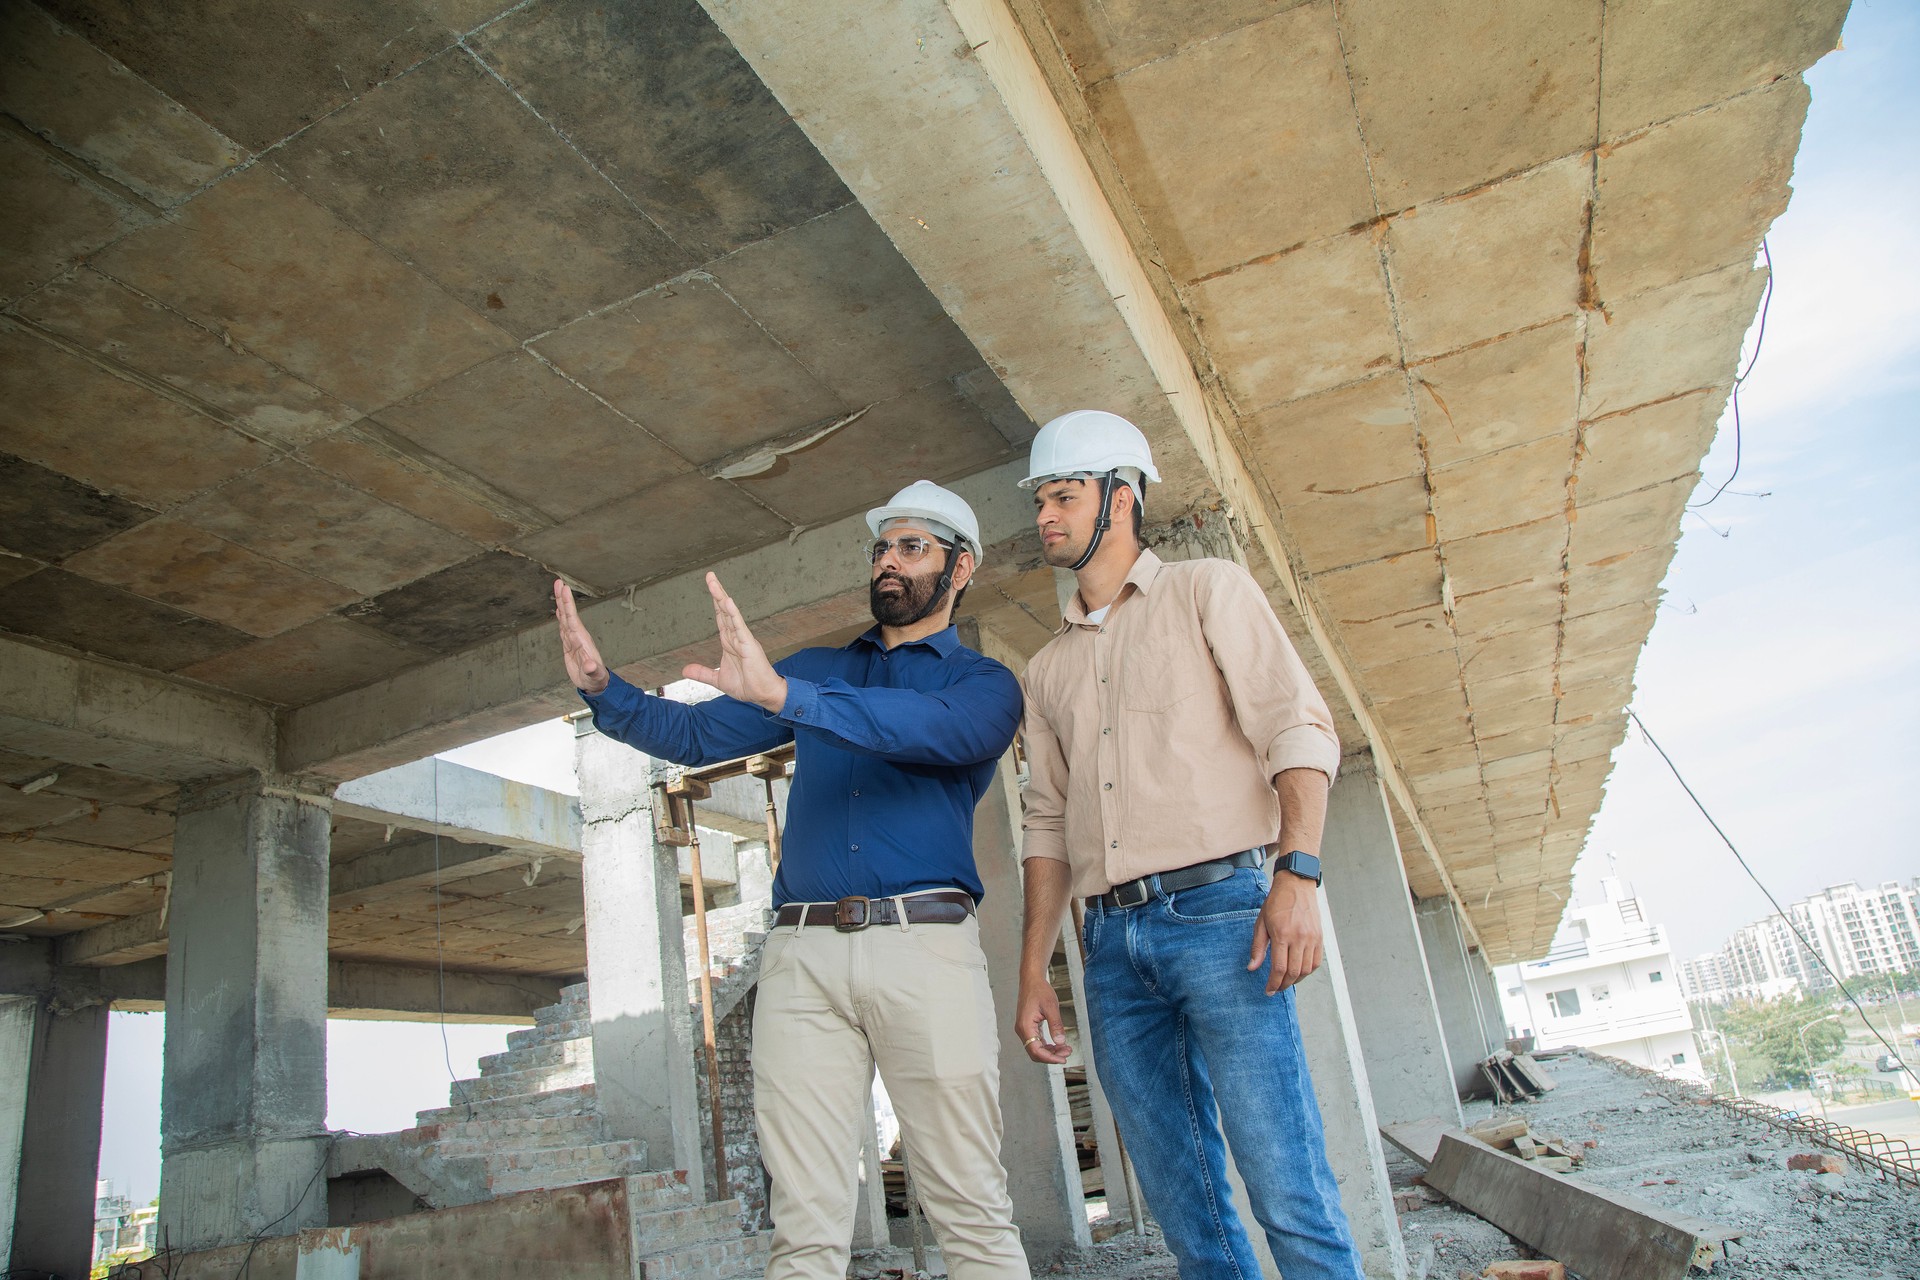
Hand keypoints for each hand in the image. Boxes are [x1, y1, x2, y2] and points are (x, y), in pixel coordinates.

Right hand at [554, 580, 608, 694]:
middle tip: (558, 581)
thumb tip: (590, 665)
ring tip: (557, 588)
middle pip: (568, 613)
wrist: (595, 683)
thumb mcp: (594, 675)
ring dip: (560, 603)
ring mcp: (573, 639)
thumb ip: (592, 670)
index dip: (567, 604)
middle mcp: (578, 636)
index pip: (572, 618)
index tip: (564, 589)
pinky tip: (558, 609)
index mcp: (581, 640)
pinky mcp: (569, 644)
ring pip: (565, 617)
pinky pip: (563, 626)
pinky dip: (560, 616)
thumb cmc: (595, 679)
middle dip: (563, 598)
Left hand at [682, 573, 787, 712]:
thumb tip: (684, 670)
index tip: (710, 586)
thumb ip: (702, 673)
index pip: (720, 618)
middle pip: (724, 610)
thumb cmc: (747, 685)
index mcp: (729, 642)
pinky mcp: (749, 645)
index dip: (715, 602)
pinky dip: (734, 614)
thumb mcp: (718, 679)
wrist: (763, 696)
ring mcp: (743, 639)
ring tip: (714, 583)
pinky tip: (728, 602)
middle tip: (710, 575)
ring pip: (731, 614)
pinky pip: (740, 627)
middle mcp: (736, 637)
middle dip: (717, 593)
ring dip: (722, 598)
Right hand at [1015, 976, 1072, 1064]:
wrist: (1031, 980)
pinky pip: (1037, 1041)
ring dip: (1051, 1051)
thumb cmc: (1039, 990)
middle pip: (1035, 1052)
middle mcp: (1022, 1030)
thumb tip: (1060, 1042)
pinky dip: (1047, 1045)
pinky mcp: (1028, 1027)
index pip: (1036, 1051)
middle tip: (1067, 1053)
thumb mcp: (1051, 1007)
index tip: (1063, 1059)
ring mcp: (1024, 1029)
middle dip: (1052, 1056)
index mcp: (1025, 1026)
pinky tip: (1058, 1044)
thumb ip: (1056, 1025)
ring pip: (1036, 1048)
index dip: (1050, 1058)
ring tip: (1065, 1048)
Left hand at [1248, 872, 1322, 994]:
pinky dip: (1307, 971)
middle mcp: (1300, 938)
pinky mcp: (1320, 937)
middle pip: (1293, 973)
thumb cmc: (1276, 902)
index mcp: (1282, 934)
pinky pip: (1316, 962)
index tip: (1268, 990)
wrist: (1296, 884)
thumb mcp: (1261, 923)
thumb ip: (1258, 947)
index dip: (1273, 983)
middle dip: (1283, 985)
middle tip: (1275, 989)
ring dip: (1295, 980)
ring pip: (1306, 970)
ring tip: (1285, 982)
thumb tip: (1252, 968)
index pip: (1279, 968)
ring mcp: (1312, 938)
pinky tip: (1298, 971)